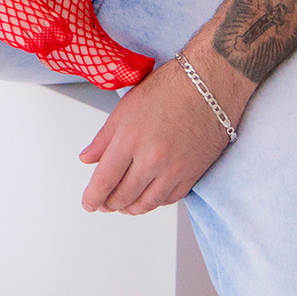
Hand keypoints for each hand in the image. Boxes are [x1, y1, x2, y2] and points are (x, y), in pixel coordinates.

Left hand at [79, 58, 232, 213]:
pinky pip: (168, 200)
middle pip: (123, 196)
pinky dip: (154, 203)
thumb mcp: (126, 107)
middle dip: (108, 204)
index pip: (104, 180)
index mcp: (130, 138)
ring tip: (122, 205)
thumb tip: (87, 158)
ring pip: (146, 204)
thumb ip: (104, 137)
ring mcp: (173, 170)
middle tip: (102, 204)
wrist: (209, 87)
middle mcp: (151, 158)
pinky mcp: (191, 175)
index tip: (88, 203)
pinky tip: (147, 197)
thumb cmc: (169, 89)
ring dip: (130, 208)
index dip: (93, 197)